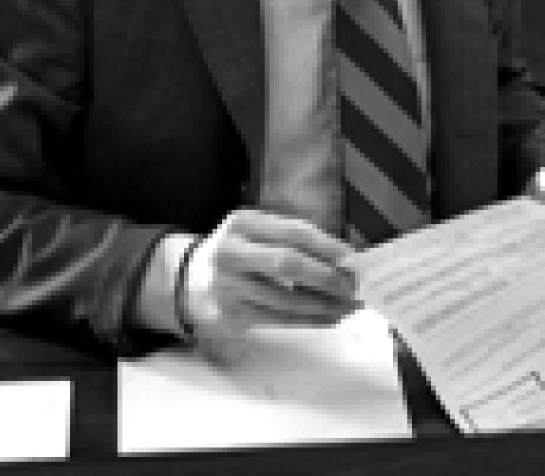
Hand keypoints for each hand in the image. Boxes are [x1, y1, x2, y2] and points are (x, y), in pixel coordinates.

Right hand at [180, 209, 358, 340]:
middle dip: (327, 278)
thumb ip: (295, 239)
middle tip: (352, 287)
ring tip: (348, 307)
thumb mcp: (257, 231)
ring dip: (324, 306)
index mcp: (244, 223)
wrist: (191, 277)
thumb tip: (345, 258)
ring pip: (286, 300)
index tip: (353, 260)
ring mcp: (229, 287)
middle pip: (288, 264)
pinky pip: (279, 321)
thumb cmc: (239, 251)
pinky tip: (329, 317)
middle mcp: (232, 252)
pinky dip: (309, 321)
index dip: (328, 247)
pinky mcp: (231, 315)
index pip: (294, 232)